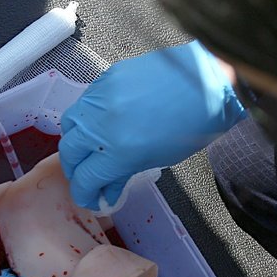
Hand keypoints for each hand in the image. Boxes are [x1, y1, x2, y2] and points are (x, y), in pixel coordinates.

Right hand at [60, 41, 246, 208]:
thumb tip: (106, 191)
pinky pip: (84, 103)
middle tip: (87, 177)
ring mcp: (100, 99)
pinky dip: (87, 118)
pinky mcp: (104, 79)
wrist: (207, 81)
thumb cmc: (193, 123)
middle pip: (69, 153)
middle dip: (75, 170)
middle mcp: (101, 125)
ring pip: (69, 126)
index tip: (89, 197)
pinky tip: (102, 124)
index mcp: (118, 152)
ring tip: (89, 149)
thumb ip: (125, 175)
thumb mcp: (160, 158)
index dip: (84, 193)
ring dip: (75, 142)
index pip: (85, 179)